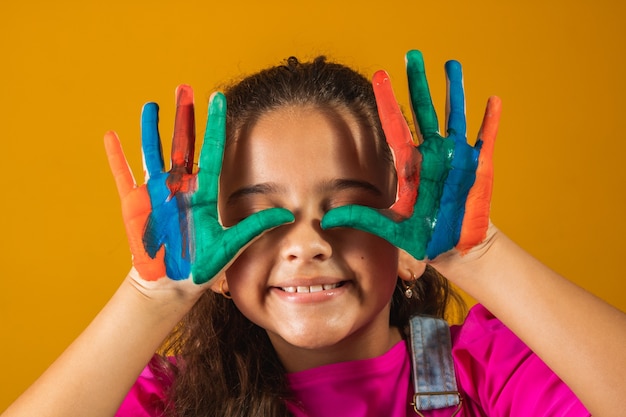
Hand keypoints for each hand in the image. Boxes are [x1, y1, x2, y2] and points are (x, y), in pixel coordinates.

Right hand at [105, 86, 293, 282]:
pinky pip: (123, 176)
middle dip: (183, 117)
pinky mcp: (135, 204)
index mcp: (203, 193)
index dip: (215, 125)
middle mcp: (180, 187)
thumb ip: (255, 227)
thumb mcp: (231, 245)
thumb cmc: (202, 266)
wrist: (173, 285)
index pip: (211, 151)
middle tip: (185, 87)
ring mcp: (156, 193)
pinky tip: (111, 136)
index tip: (218, 98)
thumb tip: (288, 214)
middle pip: (182, 144)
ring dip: (151, 129)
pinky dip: (117, 157)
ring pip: (153, 153)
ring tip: (151, 105)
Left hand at [321, 50, 500, 259]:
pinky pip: (485, 138)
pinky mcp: (478, 166)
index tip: (379, 75)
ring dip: (454, 91)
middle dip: (417, 83)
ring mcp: (455, 157)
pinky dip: (490, 121)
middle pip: (423, 111)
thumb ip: (364, 218)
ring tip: (451, 64)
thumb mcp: (391, 227)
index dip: (386, 101)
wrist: (454, 247)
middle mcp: (431, 154)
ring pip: (454, 115)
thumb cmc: (422, 236)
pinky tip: (492, 101)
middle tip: (412, 55)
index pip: (394, 126)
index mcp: (409, 164)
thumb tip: (328, 218)